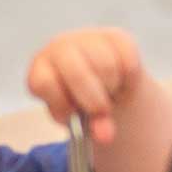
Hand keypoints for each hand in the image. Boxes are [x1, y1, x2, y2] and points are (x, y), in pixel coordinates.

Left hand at [27, 28, 144, 142]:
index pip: (44, 83)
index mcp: (42, 69)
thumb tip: (106, 136)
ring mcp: (88, 38)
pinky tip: (122, 80)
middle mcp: (60, 48)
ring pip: (106, 66)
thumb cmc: (85, 103)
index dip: (61, 102)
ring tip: (110, 92)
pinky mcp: (116, 36)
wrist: (108, 85)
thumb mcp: (80, 119)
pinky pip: (128, 60)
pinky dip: (129, 78)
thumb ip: (91, 128)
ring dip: (112, 88)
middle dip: (93, 98)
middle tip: (102, 110)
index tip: (74, 113)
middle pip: (76, 72)